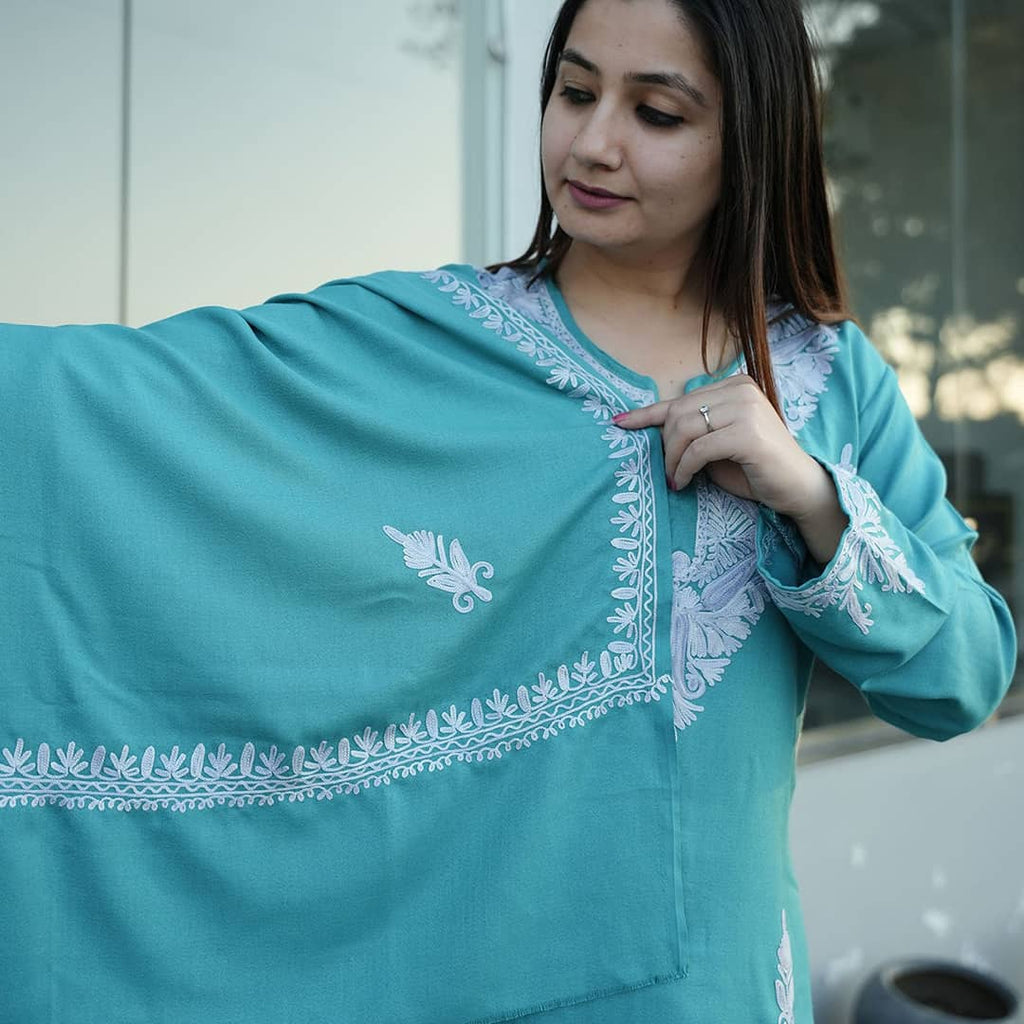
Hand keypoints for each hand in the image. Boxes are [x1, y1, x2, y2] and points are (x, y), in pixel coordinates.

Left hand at [612, 374, 848, 563]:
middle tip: (668, 472)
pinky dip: (684, 468)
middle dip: (665, 446)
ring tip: (675, 479)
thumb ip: (693, 432)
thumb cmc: (755, 469)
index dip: (646, 413)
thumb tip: (654, 432)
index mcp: (734, 385)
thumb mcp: (716, 445)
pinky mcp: (748, 432)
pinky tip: (683, 482)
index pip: (681, 399)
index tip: (619, 423)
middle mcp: (741, 389)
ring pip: (685, 428)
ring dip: (672, 459)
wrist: (797, 489)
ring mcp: (747, 408)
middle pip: (678, 413)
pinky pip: (698, 448)